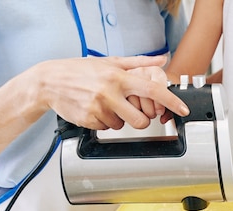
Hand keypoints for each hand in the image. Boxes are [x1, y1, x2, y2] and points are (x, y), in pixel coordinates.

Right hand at [35, 55, 188, 129]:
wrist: (49, 81)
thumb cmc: (80, 70)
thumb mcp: (110, 62)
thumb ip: (138, 62)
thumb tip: (161, 60)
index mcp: (118, 77)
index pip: (152, 90)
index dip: (171, 101)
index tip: (183, 110)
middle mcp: (110, 93)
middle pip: (141, 120)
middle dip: (140, 119)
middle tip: (129, 109)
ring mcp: (99, 108)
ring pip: (123, 126)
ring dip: (119, 119)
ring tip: (106, 105)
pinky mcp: (89, 120)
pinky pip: (107, 128)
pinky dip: (104, 122)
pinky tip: (94, 109)